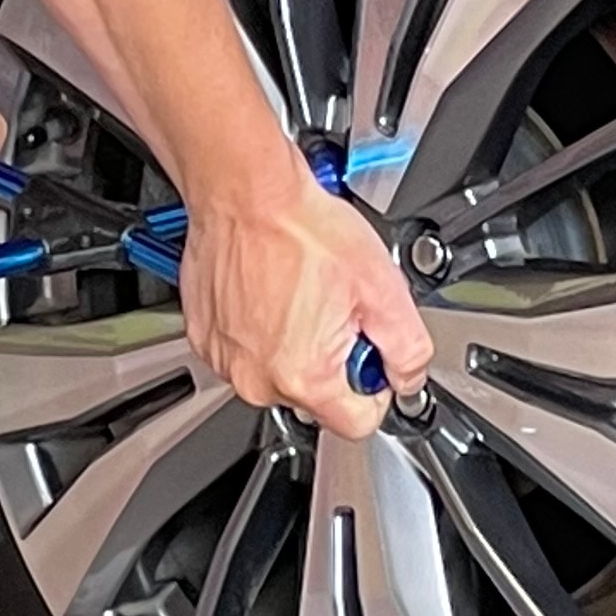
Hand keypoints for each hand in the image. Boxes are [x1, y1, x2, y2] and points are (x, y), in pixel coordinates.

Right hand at [176, 165, 431, 440]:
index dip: (375, 385)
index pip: (358, 423)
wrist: (246, 192)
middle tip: (334, 306)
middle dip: (334, 358)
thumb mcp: (384, 288)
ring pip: (280, 372)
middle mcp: (256, 380)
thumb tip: (407, 378)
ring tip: (300, 291)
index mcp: (303, 377)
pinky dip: (263, 328)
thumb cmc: (302, 228)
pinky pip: (247, 351)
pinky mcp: (206, 338)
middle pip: (317, 396)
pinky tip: (273, 289)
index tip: (371, 352)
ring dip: (297, 341)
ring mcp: (225, 359)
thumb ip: (409, 350)